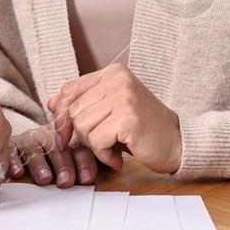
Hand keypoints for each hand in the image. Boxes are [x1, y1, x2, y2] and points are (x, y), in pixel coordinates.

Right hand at [7, 115, 99, 186]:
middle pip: (57, 147)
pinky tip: (18, 172)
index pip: (78, 146)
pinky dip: (14, 162)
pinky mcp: (11, 145)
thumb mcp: (71, 159)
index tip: (86, 178)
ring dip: (39, 164)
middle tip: (66, 181)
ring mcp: (29, 140)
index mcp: (68, 137)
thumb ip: (84, 166)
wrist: (26, 144)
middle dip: (63, 164)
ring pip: (34, 148)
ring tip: (45, 178)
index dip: (83, 161)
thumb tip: (93, 183)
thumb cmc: (55, 158)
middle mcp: (48, 136)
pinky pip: (11, 152)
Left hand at [49, 64, 182, 173]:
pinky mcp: (128, 118)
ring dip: (94, 146)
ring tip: (112, 149)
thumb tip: (51, 102)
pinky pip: (96, 141)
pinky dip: (104, 155)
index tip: (63, 135)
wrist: (177, 143)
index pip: (70, 90)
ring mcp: (123, 97)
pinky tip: (118, 157)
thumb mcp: (111, 109)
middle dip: (81, 135)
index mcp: (112, 73)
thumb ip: (84, 103)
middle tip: (101, 145)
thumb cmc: (143, 128)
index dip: (61, 115)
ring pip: (83, 126)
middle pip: (74, 111)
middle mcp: (117, 80)